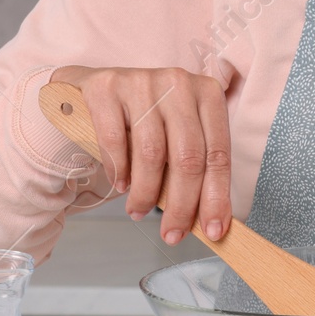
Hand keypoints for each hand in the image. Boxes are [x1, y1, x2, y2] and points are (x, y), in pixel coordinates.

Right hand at [50, 65, 231, 244]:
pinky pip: (115, 142)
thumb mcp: (180, 134)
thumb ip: (195, 168)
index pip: (218, 155)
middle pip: (188, 158)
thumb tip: (209, 221)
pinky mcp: (106, 87)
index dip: (216, 198)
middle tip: (173, 233)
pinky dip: (119, 172)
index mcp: (209, 94)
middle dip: (182, 205)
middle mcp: (179, 83)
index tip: (213, 231)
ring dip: (146, 193)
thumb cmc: (148, 119)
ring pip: (151, 154)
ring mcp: (142, 82)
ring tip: (139, 211)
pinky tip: (121, 185)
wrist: (96, 88)